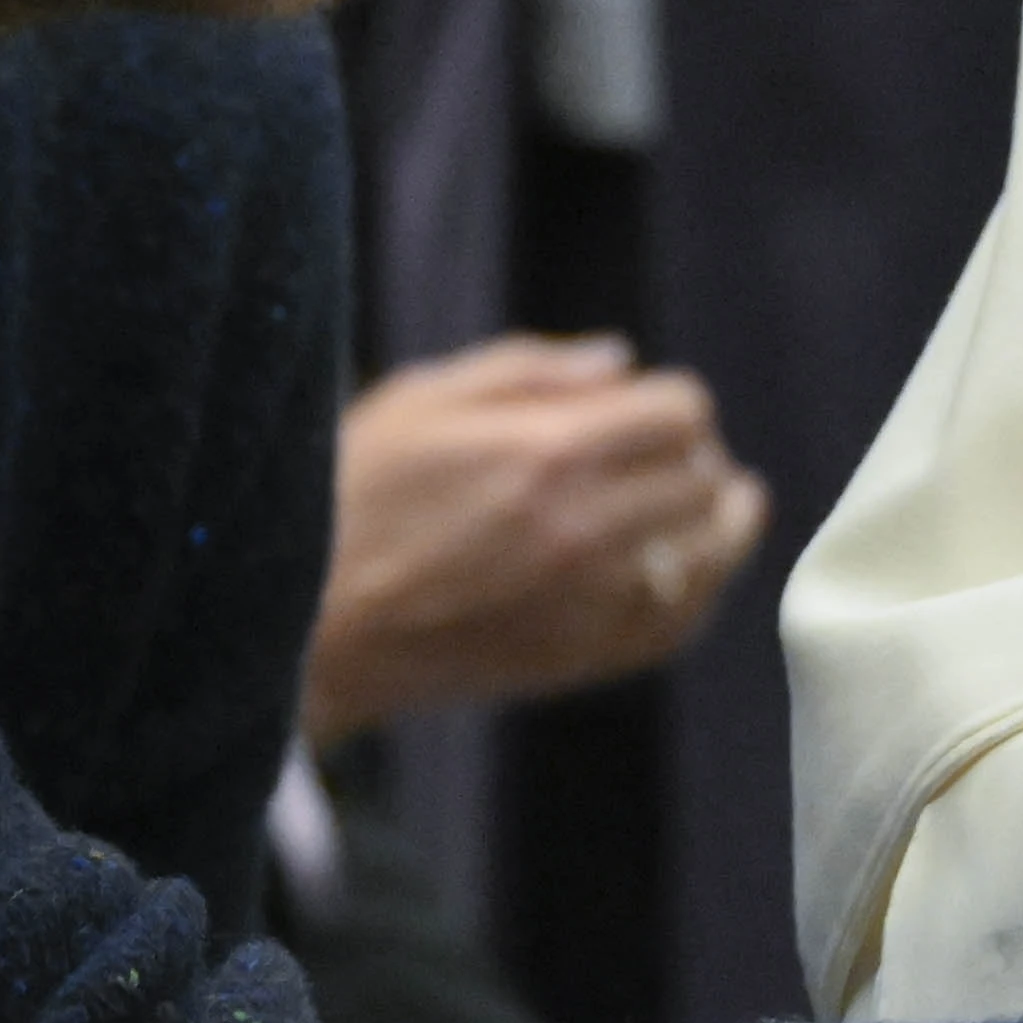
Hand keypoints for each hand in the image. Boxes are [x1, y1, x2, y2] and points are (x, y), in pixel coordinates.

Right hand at [306, 338, 770, 745]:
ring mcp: (587, 604)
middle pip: (702, 479)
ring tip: (709, 505)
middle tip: (668, 456)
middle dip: (693, 457)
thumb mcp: (420, 399)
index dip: (674, 403)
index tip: (651, 408)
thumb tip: (621, 362)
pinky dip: (696, 589)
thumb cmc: (348, 499)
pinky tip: (684, 568)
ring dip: (715, 522)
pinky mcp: (578, 660)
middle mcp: (581, 530)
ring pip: (709, 556)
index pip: (681, 415)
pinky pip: (677, 624)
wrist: (308, 627)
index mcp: (546, 453)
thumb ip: (529, 370)